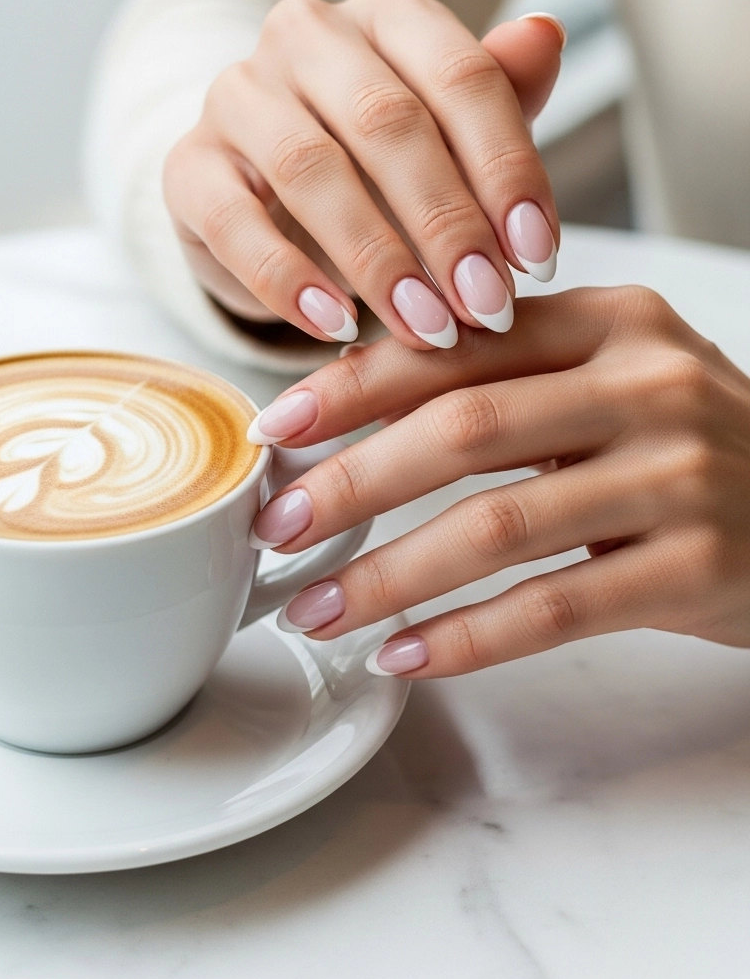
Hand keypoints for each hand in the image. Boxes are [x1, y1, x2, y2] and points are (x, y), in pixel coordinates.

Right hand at [163, 0, 563, 348]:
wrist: (271, 187)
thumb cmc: (384, 159)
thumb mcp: (454, 131)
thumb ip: (501, 92)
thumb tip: (546, 36)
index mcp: (387, 12)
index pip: (461, 76)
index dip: (506, 169)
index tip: (538, 256)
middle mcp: (306, 34)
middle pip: (388, 123)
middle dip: (447, 224)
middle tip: (486, 306)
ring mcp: (237, 95)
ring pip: (310, 170)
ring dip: (377, 259)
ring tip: (427, 326)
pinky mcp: (189, 166)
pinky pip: (235, 223)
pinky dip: (290, 281)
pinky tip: (338, 325)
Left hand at [247, 288, 749, 676]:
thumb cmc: (699, 448)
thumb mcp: (620, 379)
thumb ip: (514, 375)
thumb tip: (357, 400)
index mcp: (613, 323)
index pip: (458, 345)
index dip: (353, 386)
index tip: (278, 426)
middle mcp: (648, 384)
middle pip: (463, 429)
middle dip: (352, 482)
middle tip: (278, 526)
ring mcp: (679, 476)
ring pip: (498, 526)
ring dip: (389, 574)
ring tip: (318, 608)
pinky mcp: (698, 566)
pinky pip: (555, 607)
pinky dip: (467, 637)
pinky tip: (405, 655)